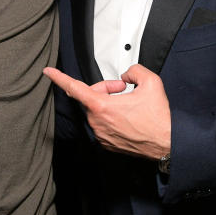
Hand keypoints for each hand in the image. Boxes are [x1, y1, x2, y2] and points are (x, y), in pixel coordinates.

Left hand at [43, 64, 170, 159]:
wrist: (167, 144)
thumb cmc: (159, 118)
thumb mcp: (151, 82)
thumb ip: (134, 70)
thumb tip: (126, 76)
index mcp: (102, 107)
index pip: (74, 88)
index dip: (59, 78)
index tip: (48, 72)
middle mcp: (98, 123)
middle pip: (90, 97)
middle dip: (104, 89)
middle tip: (122, 89)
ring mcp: (101, 135)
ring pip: (96, 111)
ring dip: (108, 103)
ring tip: (127, 105)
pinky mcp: (106, 144)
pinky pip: (102, 124)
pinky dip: (111, 117)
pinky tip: (127, 118)